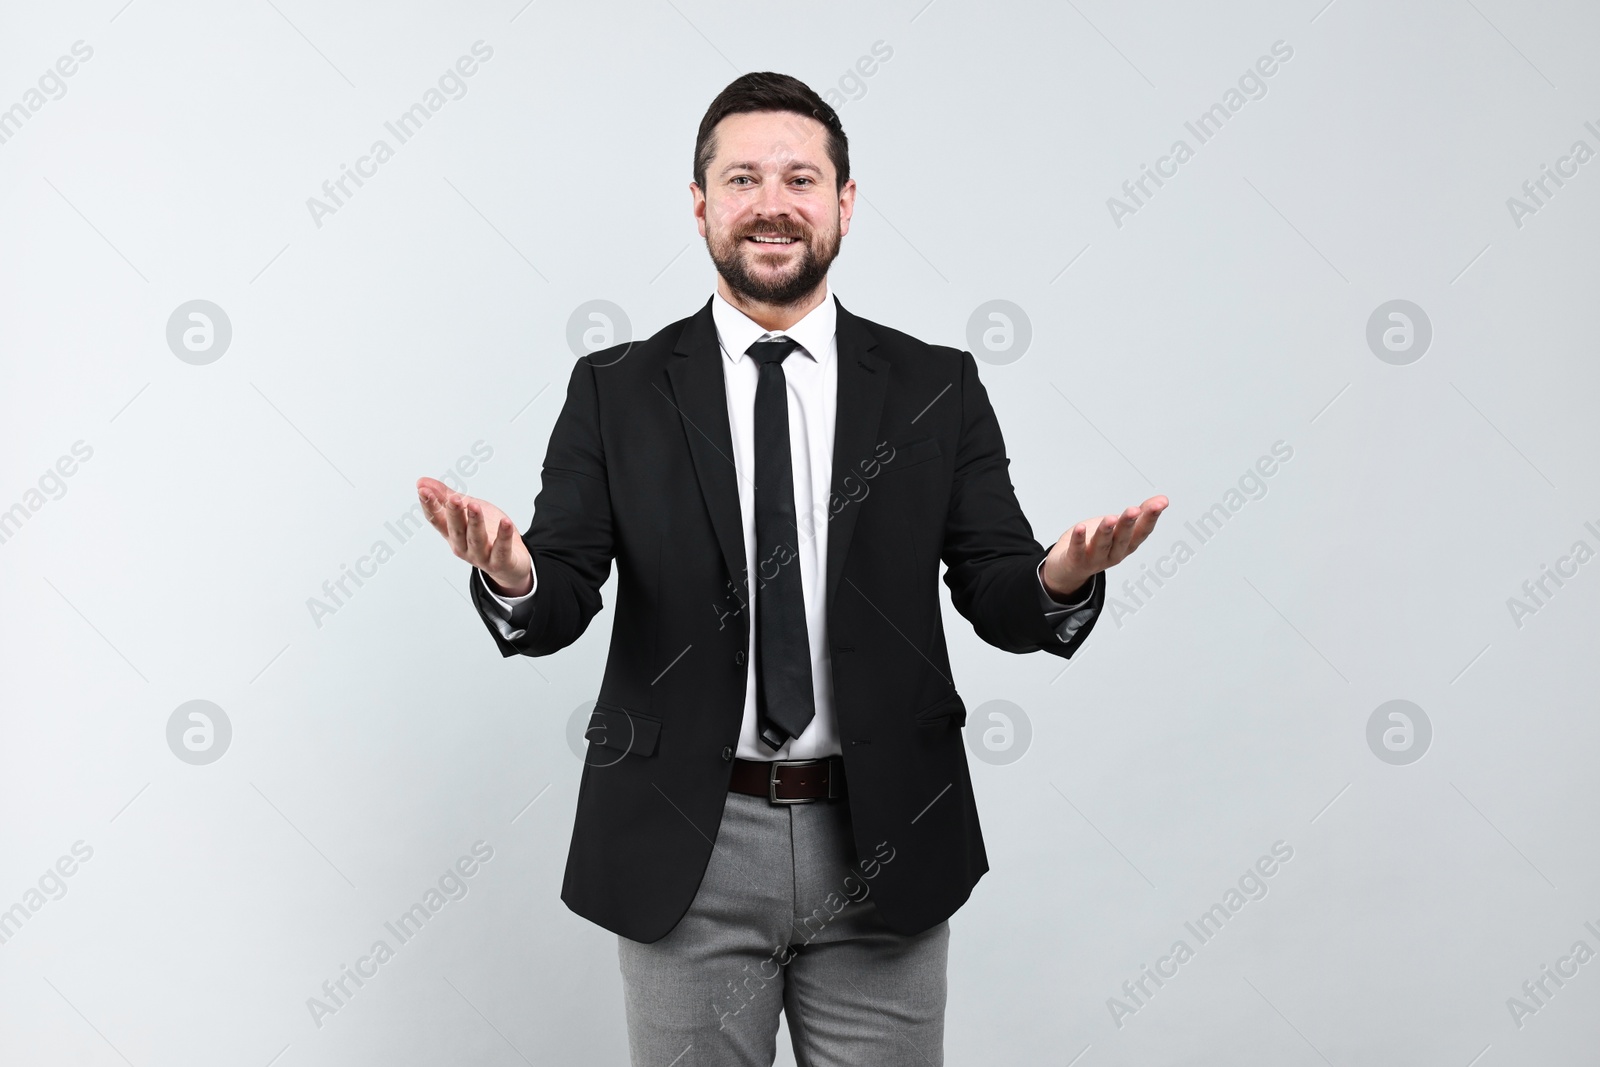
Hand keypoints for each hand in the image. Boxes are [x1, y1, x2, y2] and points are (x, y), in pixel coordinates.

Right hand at [416, 476, 532, 596]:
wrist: (512, 563)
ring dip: (475, 523)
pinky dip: (503, 537)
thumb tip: (421, 482)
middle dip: (454, 514)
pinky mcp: (501, 562)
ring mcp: (481, 556)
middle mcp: (464, 547)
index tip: (423, 490)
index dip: (429, 506)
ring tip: (474, 506)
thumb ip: (446, 497)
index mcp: (453, 534)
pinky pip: (502, 550)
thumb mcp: (467, 511)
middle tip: (454, 498)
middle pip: (456, 530)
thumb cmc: (488, 534)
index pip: (437, 520)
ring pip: (476, 540)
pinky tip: (506, 523)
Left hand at [1041, 495, 1168, 598]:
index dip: (1151, 518)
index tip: (1160, 503)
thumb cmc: (1098, 543)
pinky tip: (1080, 528)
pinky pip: (1077, 550)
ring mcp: (1095, 559)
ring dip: (1106, 532)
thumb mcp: (1122, 528)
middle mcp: (1114, 553)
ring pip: (1101, 545)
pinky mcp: (1076, 560)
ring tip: (1110, 519)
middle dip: (1128, 524)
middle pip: (1122, 538)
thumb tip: (1163, 499)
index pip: (1142, 532)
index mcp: (1127, 544)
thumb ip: (1141, 514)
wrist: (1070, 568)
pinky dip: (1079, 539)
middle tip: (1134, 510)